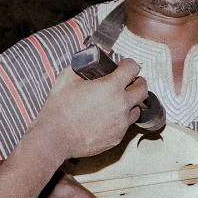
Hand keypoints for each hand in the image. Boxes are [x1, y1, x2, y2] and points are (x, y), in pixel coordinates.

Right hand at [32, 59, 146, 159]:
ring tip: (118, 101)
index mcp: (111, 87)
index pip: (133, 68)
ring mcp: (121, 123)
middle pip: (143, 88)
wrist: (54, 139)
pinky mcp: (117, 137)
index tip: (125, 65)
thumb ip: (83, 64)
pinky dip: (121, 119)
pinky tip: (108, 117)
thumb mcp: (67, 78)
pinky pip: (126, 125)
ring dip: (131, 102)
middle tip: (130, 81)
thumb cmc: (59, 110)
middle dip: (137, 82)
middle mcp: (121, 104)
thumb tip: (90, 58)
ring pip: (137, 109)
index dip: (129, 64)